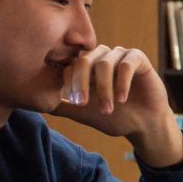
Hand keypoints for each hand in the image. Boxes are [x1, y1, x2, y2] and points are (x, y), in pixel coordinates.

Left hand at [55, 45, 182, 166]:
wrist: (144, 125)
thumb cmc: (115, 118)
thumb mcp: (84, 114)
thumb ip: (63, 106)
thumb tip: (37, 103)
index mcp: (87, 68)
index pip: (70, 65)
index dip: (70, 83)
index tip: (75, 102)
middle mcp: (101, 57)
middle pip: (83, 60)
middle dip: (81, 83)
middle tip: (82, 104)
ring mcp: (119, 56)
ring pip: (103, 63)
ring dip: (104, 89)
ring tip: (107, 109)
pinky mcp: (138, 58)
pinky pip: (126, 64)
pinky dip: (121, 82)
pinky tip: (122, 99)